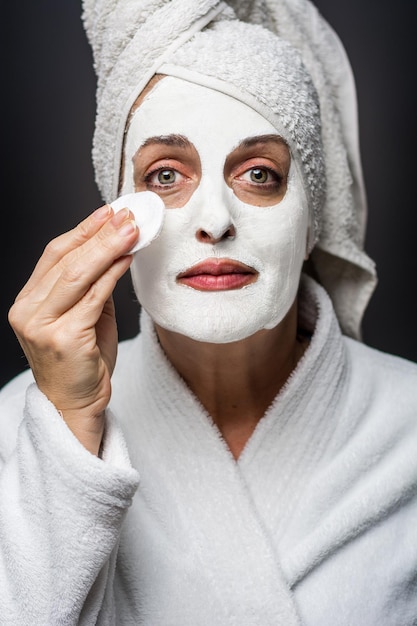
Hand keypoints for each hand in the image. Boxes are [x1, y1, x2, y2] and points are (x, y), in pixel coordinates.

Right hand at [8, 205, 138, 454]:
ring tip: (132, 228)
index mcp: (28, 302)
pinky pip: (94, 297)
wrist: (75, 406)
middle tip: (128, 214)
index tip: (109, 211)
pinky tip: (128, 257)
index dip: (83, 230)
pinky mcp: (64, 338)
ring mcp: (42, 325)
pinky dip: (113, 273)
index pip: (54, 255)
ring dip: (108, 247)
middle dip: (99, 232)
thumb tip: (115, 249)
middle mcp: (28, 311)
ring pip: (78, 274)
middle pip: (65, 260)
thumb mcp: (82, 317)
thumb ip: (91, 287)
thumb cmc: (82, 363)